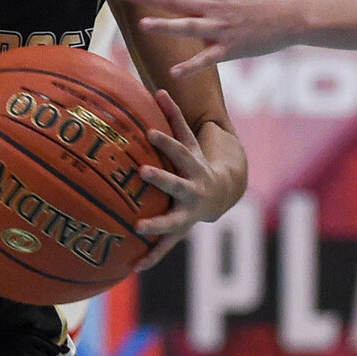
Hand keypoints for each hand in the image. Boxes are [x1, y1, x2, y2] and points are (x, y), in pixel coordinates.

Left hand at [133, 90, 229, 267]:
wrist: (222, 194)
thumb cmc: (197, 162)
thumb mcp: (191, 140)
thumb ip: (174, 117)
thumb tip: (158, 88)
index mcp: (194, 166)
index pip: (179, 150)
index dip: (165, 141)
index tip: (148, 132)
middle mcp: (193, 190)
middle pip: (177, 183)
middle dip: (162, 178)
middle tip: (142, 171)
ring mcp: (188, 213)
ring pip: (173, 220)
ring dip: (157, 223)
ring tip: (137, 226)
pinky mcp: (180, 232)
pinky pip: (165, 247)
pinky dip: (150, 257)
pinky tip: (133, 267)